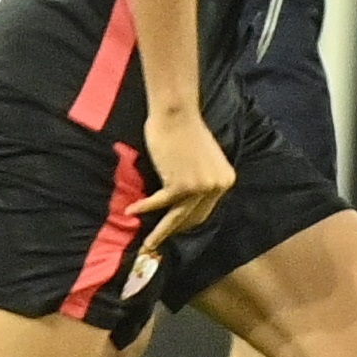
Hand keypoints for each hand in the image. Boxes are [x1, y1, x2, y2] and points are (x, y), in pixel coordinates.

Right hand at [133, 107, 233, 240]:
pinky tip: (131, 211)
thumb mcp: (202, 158)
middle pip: (193, 217)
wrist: (177, 113)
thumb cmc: (185, 129)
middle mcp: (217, 186)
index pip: (205, 210)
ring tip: (148, 243)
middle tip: (158, 242)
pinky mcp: (180, 185)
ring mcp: (200, 187)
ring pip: (177, 216)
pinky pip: (160, 202)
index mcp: (225, 180)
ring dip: (160, 232)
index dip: (188, 222)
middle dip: (175, 231)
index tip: (174, 229)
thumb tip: (185, 195)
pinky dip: (144, 207)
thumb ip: (200, 177)